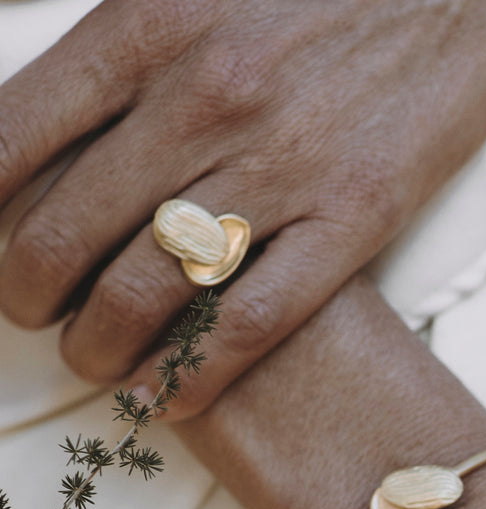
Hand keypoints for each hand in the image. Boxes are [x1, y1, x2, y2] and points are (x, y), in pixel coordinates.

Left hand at [0, 0, 485, 415]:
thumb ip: (126, 45)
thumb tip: (57, 117)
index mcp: (150, 27)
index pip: (14, 141)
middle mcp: (202, 100)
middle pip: (69, 232)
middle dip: (31, 297)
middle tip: (37, 318)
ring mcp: (282, 166)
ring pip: (149, 289)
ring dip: (102, 347)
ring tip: (98, 365)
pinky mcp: (356, 217)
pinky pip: (254, 321)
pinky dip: (199, 373)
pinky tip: (172, 398)